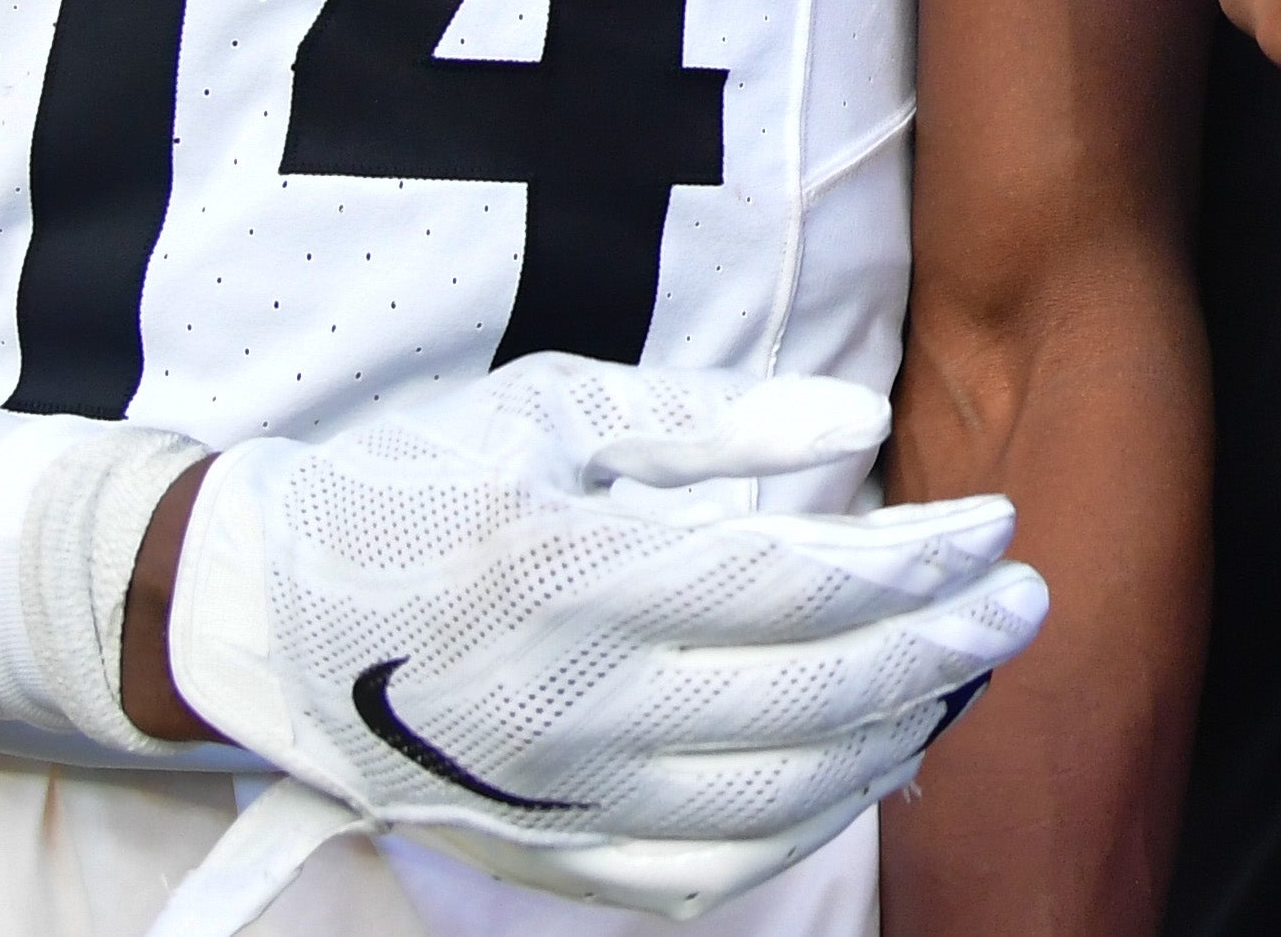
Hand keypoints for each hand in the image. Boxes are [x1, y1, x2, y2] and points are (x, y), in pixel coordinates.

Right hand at [157, 354, 1049, 912]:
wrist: (257, 615)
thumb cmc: (416, 484)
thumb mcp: (556, 410)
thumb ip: (716, 423)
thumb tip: (861, 424)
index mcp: (568, 570)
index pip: (795, 586)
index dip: (916, 566)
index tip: (998, 529)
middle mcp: (566, 702)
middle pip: (809, 696)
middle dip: (944, 650)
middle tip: (1023, 603)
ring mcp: (559, 800)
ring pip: (780, 795)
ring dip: (899, 736)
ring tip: (964, 675)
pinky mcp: (550, 859)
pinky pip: (716, 870)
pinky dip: (815, 823)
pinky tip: (874, 761)